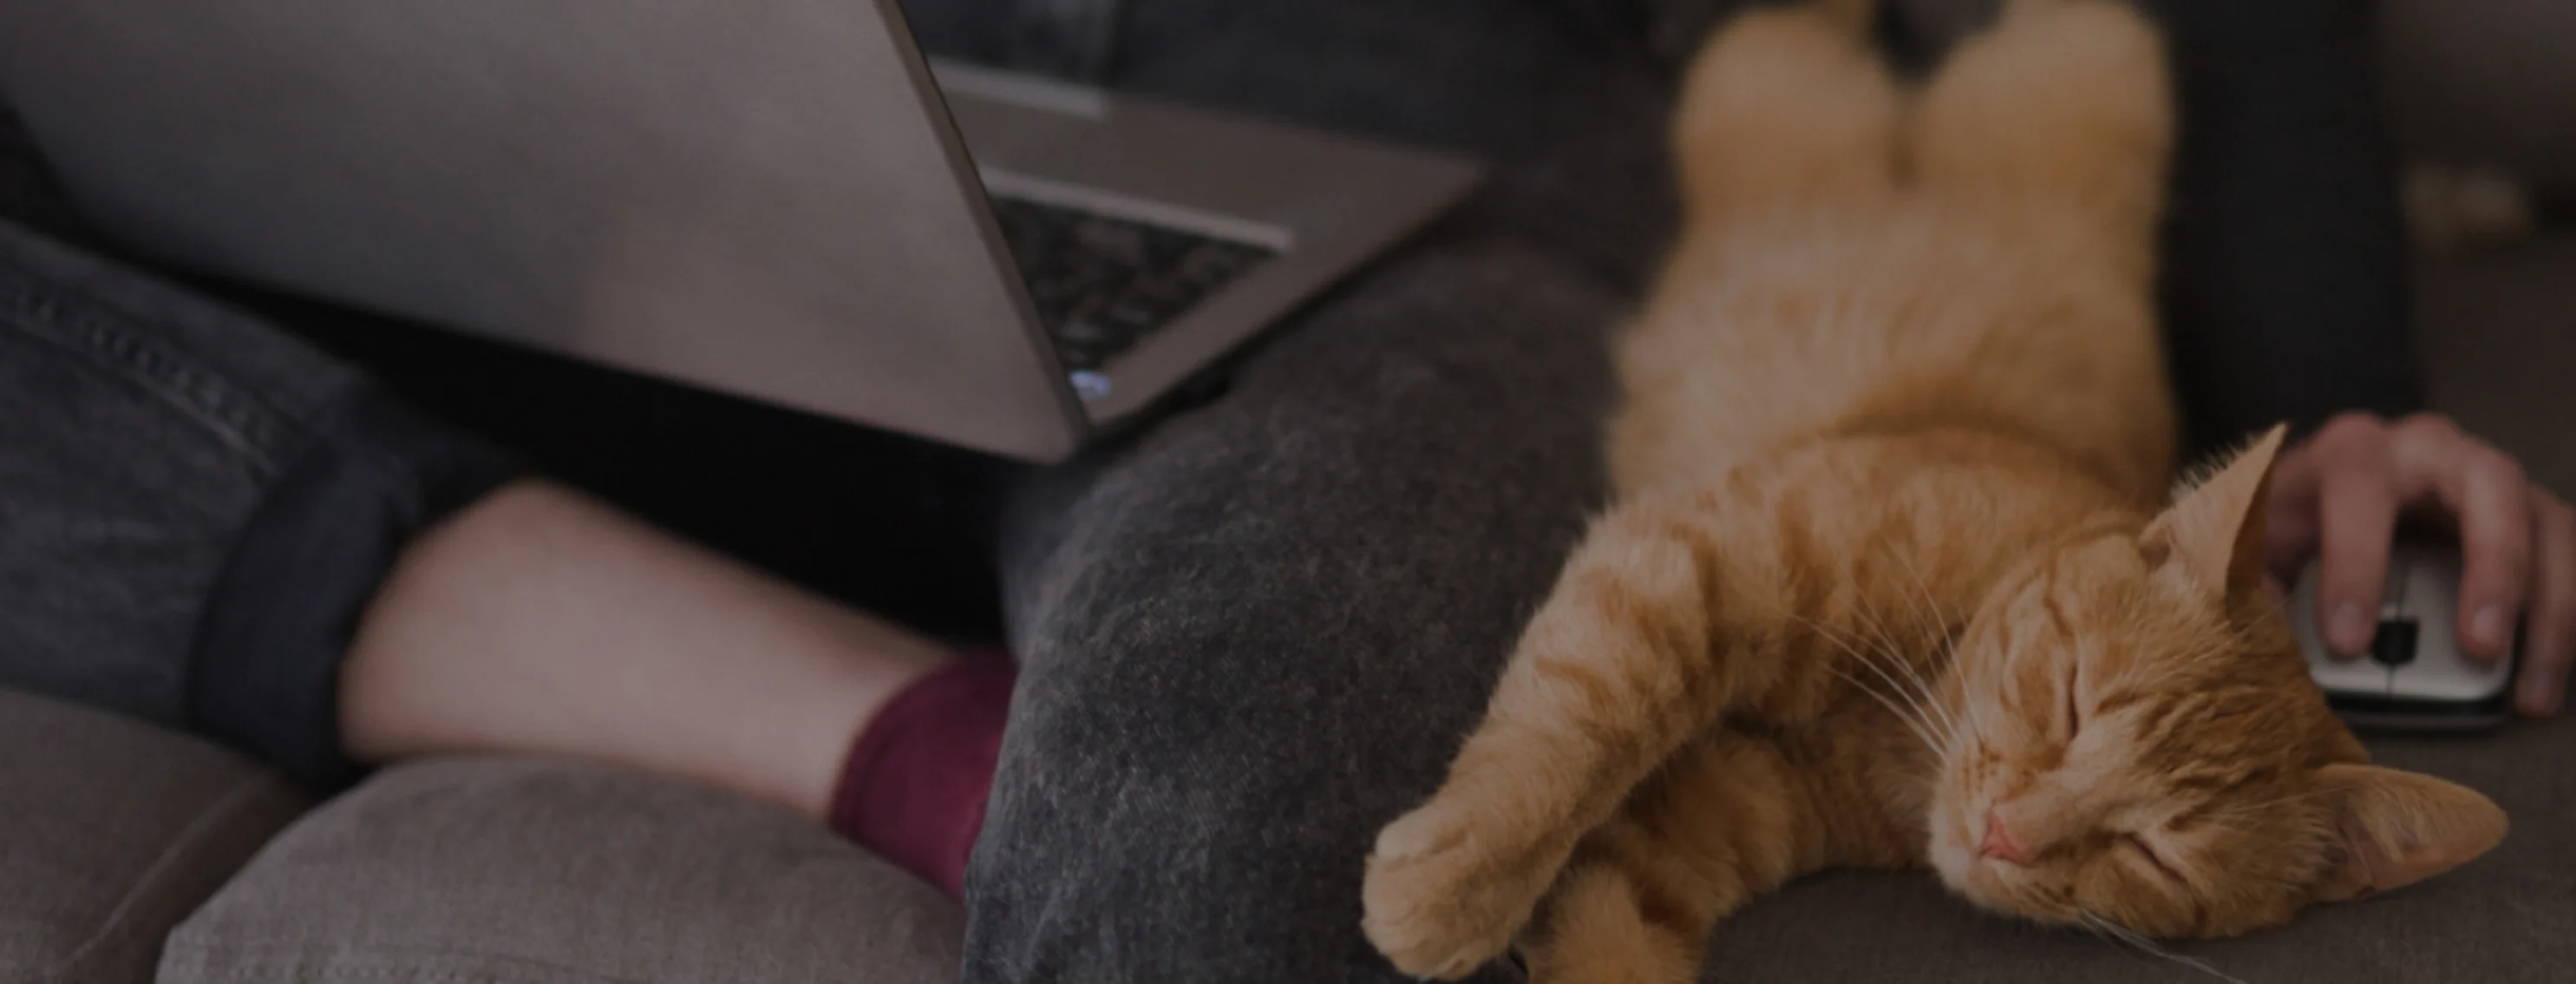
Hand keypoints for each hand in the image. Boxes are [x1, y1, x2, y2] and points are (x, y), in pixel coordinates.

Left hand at [2262, 412, 2575, 716]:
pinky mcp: (2528, 515)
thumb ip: (2244, 587)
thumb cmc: (2289, 523)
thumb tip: (2250, 647)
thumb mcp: (2248, 550)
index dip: (2355, 565)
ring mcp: (2489, 479)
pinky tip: (2555, 673)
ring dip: (2548, 607)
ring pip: (2545, 523)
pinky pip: (2568, 553)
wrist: (2327, 493)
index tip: (2348, 642)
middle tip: (2481, 647)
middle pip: (2486, 482)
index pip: (2358, 492)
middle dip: (2492, 566)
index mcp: (2350, 453)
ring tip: (2530, 690)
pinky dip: (2568, 614)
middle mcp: (2431, 451)